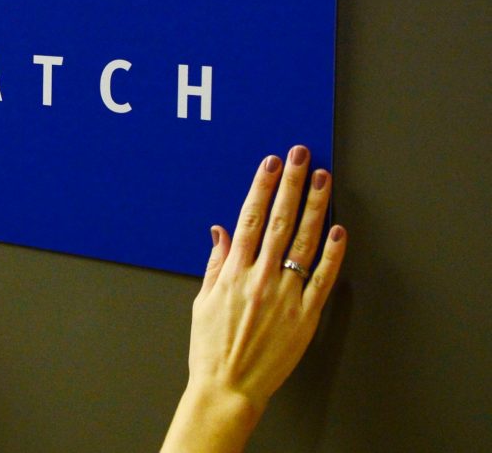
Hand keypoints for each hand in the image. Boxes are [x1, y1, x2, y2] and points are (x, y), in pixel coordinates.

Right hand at [161, 145, 346, 451]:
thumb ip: (216, 263)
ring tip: (323, 180)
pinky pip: (323, 279)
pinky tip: (339, 231)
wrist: (228, 386)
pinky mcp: (305, 316)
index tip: (271, 164)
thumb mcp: (203, 300)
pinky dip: (333, 254)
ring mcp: (286, 296)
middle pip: (280, 221)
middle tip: (301, 156)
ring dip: (315, 207)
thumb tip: (222, 231)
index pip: (251, 218)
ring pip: (305, 242)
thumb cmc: (212, 347)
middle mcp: (260, 279)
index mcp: (233, 273)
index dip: (262, 187)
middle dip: (292, 184)